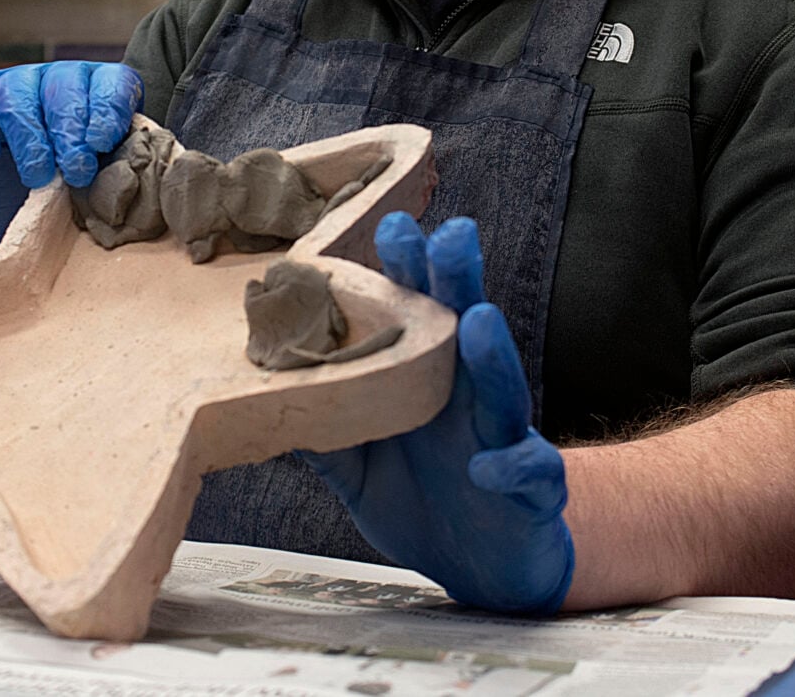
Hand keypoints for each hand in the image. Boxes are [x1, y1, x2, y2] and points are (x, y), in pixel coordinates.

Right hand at [0, 61, 140, 250]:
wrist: (20, 208)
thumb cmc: (73, 190)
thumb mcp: (105, 178)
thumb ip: (122, 165)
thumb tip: (138, 170)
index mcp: (101, 88)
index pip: (112, 83)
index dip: (107, 109)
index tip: (101, 143)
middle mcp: (58, 77)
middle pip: (64, 87)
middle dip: (70, 131)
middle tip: (76, 171)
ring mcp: (13, 82)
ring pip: (18, 95)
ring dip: (30, 138)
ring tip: (38, 177)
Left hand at [300, 213, 573, 613]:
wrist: (481, 568)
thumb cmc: (422, 499)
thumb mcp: (359, 470)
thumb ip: (324, 434)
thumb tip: (262, 397)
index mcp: (428, 383)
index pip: (418, 318)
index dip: (407, 274)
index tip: (390, 225)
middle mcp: (469, 399)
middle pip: (467, 330)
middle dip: (459, 281)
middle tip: (451, 233)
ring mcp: (505, 440)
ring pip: (504, 392)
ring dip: (493, 357)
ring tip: (478, 319)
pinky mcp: (532, 490)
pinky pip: (529, 472)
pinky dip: (512, 467)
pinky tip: (489, 465)